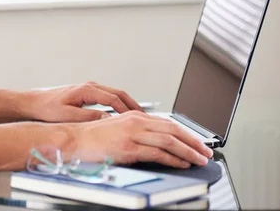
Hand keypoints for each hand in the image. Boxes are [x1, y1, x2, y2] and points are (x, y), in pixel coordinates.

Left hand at [23, 81, 143, 122]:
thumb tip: (108, 121)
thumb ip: (89, 118)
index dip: (127, 111)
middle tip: (145, 116)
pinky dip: (118, 103)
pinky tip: (121, 113)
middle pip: (118, 93)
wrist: (34, 103)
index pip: (114, 99)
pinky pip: (108, 96)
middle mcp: (89, 86)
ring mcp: (88, 88)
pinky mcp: (86, 92)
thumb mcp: (68, 116)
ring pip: (114, 93)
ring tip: (138, 116)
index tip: (137, 120)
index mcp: (86, 90)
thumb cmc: (47, 109)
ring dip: (126, 103)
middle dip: (132, 105)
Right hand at [72, 111, 213, 167]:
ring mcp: (132, 134)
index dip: (186, 132)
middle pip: (173, 129)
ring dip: (189, 151)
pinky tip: (182, 164)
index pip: (168, 122)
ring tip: (200, 159)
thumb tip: (154, 140)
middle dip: (193, 141)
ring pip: (169, 141)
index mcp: (134, 116)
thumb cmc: (92, 137)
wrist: (73, 139)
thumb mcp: (117, 128)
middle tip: (206, 151)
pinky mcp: (128, 148)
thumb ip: (136, 131)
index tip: (197, 141)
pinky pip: (157, 153)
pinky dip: (173, 159)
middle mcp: (135, 122)